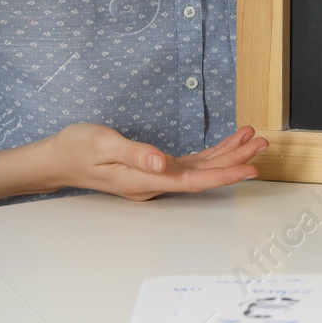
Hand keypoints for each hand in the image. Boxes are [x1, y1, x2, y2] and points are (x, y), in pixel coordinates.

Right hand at [43, 122, 269, 201]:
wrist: (58, 158)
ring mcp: (155, 178)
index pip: (192, 180)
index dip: (223, 174)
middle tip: (263, 145)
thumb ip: (134, 153)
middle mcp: (154, 183)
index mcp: (144, 180)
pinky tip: (228, 141)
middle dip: (235, 161)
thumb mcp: (102, 143)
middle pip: (203, 175)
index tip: (249, 167)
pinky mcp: (154, 169)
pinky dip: (211, 152)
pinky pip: (190, 163)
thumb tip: (162, 163)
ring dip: (228, 155)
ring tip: (254, 139)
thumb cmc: (77, 147)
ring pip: (200, 169)